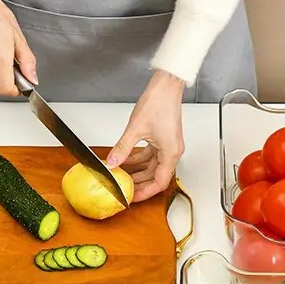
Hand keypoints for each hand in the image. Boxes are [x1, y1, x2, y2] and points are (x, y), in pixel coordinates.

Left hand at [107, 71, 185, 201]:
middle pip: (156, 176)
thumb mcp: (136, 129)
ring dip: (138, 171)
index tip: (133, 197)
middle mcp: (172, 152)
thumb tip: (112, 163)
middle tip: (125, 190)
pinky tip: (127, 160)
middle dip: (140, 184)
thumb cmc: (159, 102)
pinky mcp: (163, 139)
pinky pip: (151, 155)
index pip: (159, 182)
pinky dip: (139, 159)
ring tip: (123, 176)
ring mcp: (168, 145)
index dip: (145, 192)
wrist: (166, 86)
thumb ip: (123, 149)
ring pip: (153, 166)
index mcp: (170, 153)